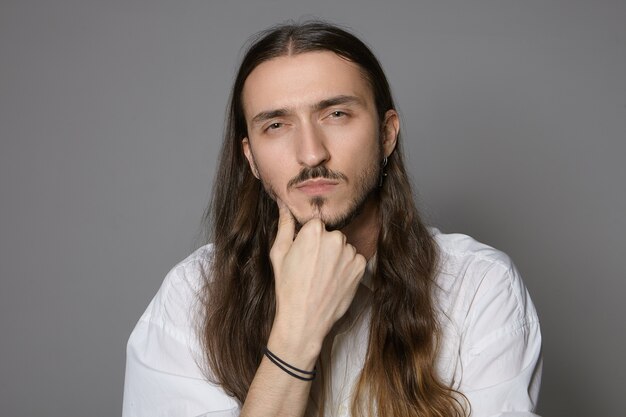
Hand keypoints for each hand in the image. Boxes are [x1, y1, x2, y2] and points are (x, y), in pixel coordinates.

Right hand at [268, 200, 366, 358]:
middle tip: (312, 267)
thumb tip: (284, 205)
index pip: (316, 224)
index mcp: (314, 231)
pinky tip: (334, 281)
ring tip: (323, 276)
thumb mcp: (279, 254)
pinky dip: (347, 268)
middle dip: (324, 246)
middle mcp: (335, 238)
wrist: (305, 319)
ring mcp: (350, 253)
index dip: (309, 238)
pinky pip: (354, 259)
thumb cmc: (288, 287)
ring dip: (336, 257)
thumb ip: (284, 225)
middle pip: (331, 234)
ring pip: (344, 248)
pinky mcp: (360, 267)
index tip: (304, 252)